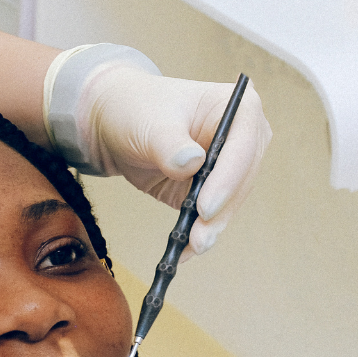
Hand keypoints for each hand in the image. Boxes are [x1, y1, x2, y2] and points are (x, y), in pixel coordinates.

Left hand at [68, 64, 271, 256]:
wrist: (114, 123)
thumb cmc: (136, 110)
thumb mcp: (149, 123)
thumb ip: (170, 144)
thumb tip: (191, 163)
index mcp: (236, 107)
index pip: (242, 146)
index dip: (227, 178)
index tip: (206, 205)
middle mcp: (242, 136)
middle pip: (241, 179)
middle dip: (221, 211)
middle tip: (200, 236)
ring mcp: (229, 165)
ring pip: (230, 202)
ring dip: (212, 227)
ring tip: (192, 246)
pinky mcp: (213, 188)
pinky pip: (212, 215)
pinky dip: (199, 232)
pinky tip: (185, 249)